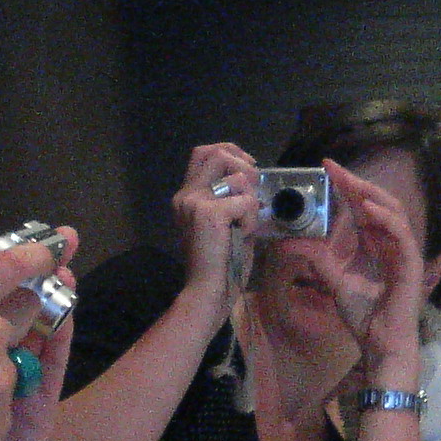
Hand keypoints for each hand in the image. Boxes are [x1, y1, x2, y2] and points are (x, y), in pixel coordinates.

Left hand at [0, 231, 79, 440]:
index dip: (1, 267)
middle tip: (57, 240)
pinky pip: (48, 367)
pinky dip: (57, 339)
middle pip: (15, 308)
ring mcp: (14, 388)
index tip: (12, 237)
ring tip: (64, 272)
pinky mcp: (35, 413)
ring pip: (37, 333)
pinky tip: (65, 313)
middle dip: (36, 273)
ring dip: (54, 301)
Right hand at [169, 143, 259, 323]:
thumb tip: (254, 183)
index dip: (230, 151)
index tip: (247, 168)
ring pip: (237, 177)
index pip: (203, 152)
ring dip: (251, 199)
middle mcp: (186, 194)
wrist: (208, 290)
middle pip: (218, 152)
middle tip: (254, 190)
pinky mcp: (209, 213)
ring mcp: (195, 201)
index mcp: (187, 196)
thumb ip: (232, 198)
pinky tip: (244, 235)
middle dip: (244, 166)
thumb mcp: (226, 223)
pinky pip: (246, 201)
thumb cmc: (221, 262)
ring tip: (245, 224)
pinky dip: (253, 218)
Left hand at [300, 161, 427, 384]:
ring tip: (350, 182)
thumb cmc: (364, 315)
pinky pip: (401, 233)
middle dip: (356, 183)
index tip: (327, 169)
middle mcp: (390, 242)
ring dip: (371, 194)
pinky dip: (384, 218)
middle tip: (334, 167)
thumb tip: (289, 242)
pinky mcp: (411, 263)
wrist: (380, 342)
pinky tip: (367, 208)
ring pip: (392, 211)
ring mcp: (403, 250)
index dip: (347, 186)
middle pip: (377, 202)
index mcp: (374, 243)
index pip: (362, 207)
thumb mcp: (333, 280)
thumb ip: (317, 259)